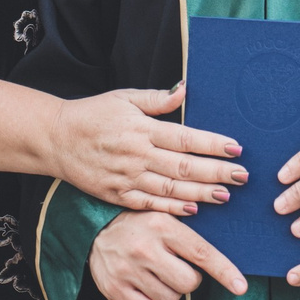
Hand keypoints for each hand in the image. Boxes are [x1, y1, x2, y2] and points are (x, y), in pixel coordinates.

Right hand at [52, 83, 246, 216]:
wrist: (56, 139)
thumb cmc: (93, 114)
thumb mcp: (124, 98)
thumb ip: (157, 99)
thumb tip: (185, 89)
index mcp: (141, 128)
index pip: (184, 137)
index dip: (212, 144)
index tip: (236, 148)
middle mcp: (137, 154)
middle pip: (183, 166)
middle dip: (216, 171)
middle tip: (243, 176)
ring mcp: (127, 177)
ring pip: (171, 188)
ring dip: (201, 193)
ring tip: (226, 195)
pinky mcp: (117, 195)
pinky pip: (150, 204)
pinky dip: (172, 208)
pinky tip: (193, 210)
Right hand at [89, 210, 248, 299]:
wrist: (94, 232)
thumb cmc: (140, 226)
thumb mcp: (164, 218)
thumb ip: (190, 236)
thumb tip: (224, 260)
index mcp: (162, 225)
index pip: (202, 253)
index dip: (225, 271)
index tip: (241, 287)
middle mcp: (145, 248)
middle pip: (189, 283)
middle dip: (188, 280)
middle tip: (174, 266)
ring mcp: (128, 270)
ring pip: (171, 299)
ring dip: (170, 291)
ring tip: (155, 272)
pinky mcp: (115, 290)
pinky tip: (144, 285)